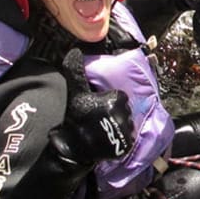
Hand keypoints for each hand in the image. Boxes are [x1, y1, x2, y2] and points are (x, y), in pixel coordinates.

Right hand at [50, 48, 134, 163]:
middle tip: (97, 117)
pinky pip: (126, 140)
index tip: (97, 105)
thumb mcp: (75, 91)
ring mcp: (127, 130)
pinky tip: (105, 139)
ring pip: (125, 124)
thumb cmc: (74, 116)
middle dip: (113, 112)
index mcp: (118, 98)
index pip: (118, 96)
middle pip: (123, 110)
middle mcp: (126, 113)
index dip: (107, 100)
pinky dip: (118, 140)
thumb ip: (76, 71)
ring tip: (101, 129)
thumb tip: (75, 51)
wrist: (72, 147)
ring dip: (116, 126)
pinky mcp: (126, 146)